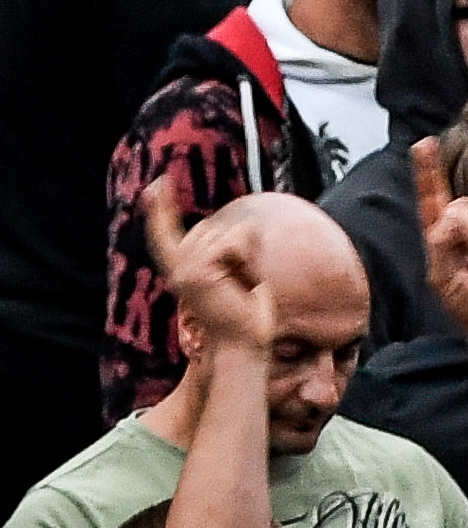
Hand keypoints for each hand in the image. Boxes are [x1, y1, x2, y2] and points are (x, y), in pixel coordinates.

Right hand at [143, 178, 274, 353]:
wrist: (243, 347)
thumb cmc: (246, 318)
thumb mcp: (235, 278)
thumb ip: (228, 253)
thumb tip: (244, 228)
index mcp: (181, 267)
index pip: (165, 229)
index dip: (161, 205)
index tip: (160, 181)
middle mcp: (177, 265)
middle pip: (211, 228)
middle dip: (238, 249)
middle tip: (243, 283)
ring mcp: (184, 267)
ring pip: (224, 234)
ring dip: (246, 257)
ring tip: (243, 286)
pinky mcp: (198, 271)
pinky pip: (232, 242)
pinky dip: (246, 258)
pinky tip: (244, 281)